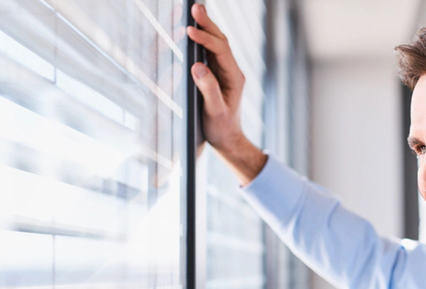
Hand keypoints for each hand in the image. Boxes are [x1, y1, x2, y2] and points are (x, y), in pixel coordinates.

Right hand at [187, 4, 265, 184]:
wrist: (227, 139)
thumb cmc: (221, 128)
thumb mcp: (214, 111)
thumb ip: (208, 89)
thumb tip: (198, 67)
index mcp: (235, 78)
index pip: (221, 51)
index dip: (206, 39)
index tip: (190, 31)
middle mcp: (232, 71)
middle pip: (221, 41)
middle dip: (208, 24)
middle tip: (194, 7)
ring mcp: (225, 72)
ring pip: (217, 44)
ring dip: (206, 27)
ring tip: (194, 11)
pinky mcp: (217, 75)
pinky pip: (211, 52)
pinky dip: (202, 39)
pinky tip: (194, 30)